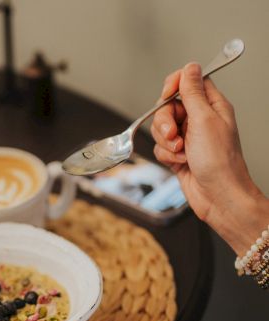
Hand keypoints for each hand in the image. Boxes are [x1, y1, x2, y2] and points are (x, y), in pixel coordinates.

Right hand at [151, 62, 268, 254]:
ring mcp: (187, 138)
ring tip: (180, 151)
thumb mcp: (204, 119)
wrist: (217, 195)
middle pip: (168, 107)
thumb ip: (193, 92)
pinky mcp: (178, 154)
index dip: (173, 86)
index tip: (166, 95)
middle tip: (175, 134)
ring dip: (165, 142)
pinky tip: (179, 162)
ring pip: (160, 129)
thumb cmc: (219, 161)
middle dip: (165, 121)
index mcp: (212, 105)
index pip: (188, 82)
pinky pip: (160, 147)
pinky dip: (166, 155)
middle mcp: (199, 120)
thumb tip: (190, 67)